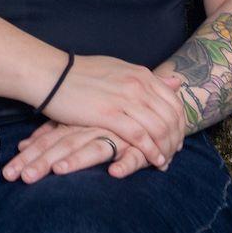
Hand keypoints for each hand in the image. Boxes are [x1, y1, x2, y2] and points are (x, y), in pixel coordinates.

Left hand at [4, 119, 145, 180]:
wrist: (146, 100)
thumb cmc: (105, 116)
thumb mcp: (74, 122)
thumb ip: (50, 133)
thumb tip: (21, 145)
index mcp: (74, 125)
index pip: (46, 143)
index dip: (27, 158)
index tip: (8, 174)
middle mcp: (91, 129)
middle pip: (63, 148)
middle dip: (42, 163)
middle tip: (23, 178)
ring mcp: (115, 136)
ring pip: (94, 149)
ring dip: (77, 160)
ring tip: (59, 170)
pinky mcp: (138, 145)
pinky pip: (133, 156)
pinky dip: (126, 164)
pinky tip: (115, 173)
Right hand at [16, 57, 189, 177]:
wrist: (51, 74)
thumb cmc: (81, 74)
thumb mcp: (119, 70)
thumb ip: (148, 79)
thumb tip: (176, 82)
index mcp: (142, 74)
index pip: (174, 103)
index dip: (180, 124)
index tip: (176, 138)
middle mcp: (138, 85)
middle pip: (171, 118)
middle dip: (175, 140)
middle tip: (173, 154)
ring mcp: (125, 99)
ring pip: (159, 129)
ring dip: (165, 149)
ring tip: (163, 162)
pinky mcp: (109, 114)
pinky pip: (140, 137)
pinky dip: (151, 151)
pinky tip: (153, 161)